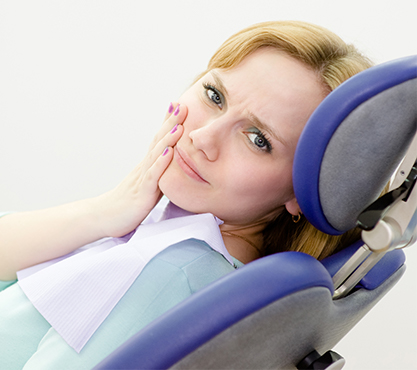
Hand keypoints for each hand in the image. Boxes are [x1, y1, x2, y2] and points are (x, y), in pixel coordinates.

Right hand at [92, 102, 186, 236]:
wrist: (104, 218)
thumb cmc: (127, 204)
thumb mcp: (147, 185)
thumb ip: (158, 174)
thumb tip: (171, 165)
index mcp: (147, 166)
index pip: (159, 140)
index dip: (168, 123)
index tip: (179, 106)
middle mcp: (144, 168)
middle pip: (158, 141)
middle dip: (171, 123)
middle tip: (182, 105)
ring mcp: (142, 179)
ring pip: (156, 155)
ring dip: (168, 138)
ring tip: (179, 123)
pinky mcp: (142, 193)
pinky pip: (153, 176)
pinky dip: (161, 163)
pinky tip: (169, 152)